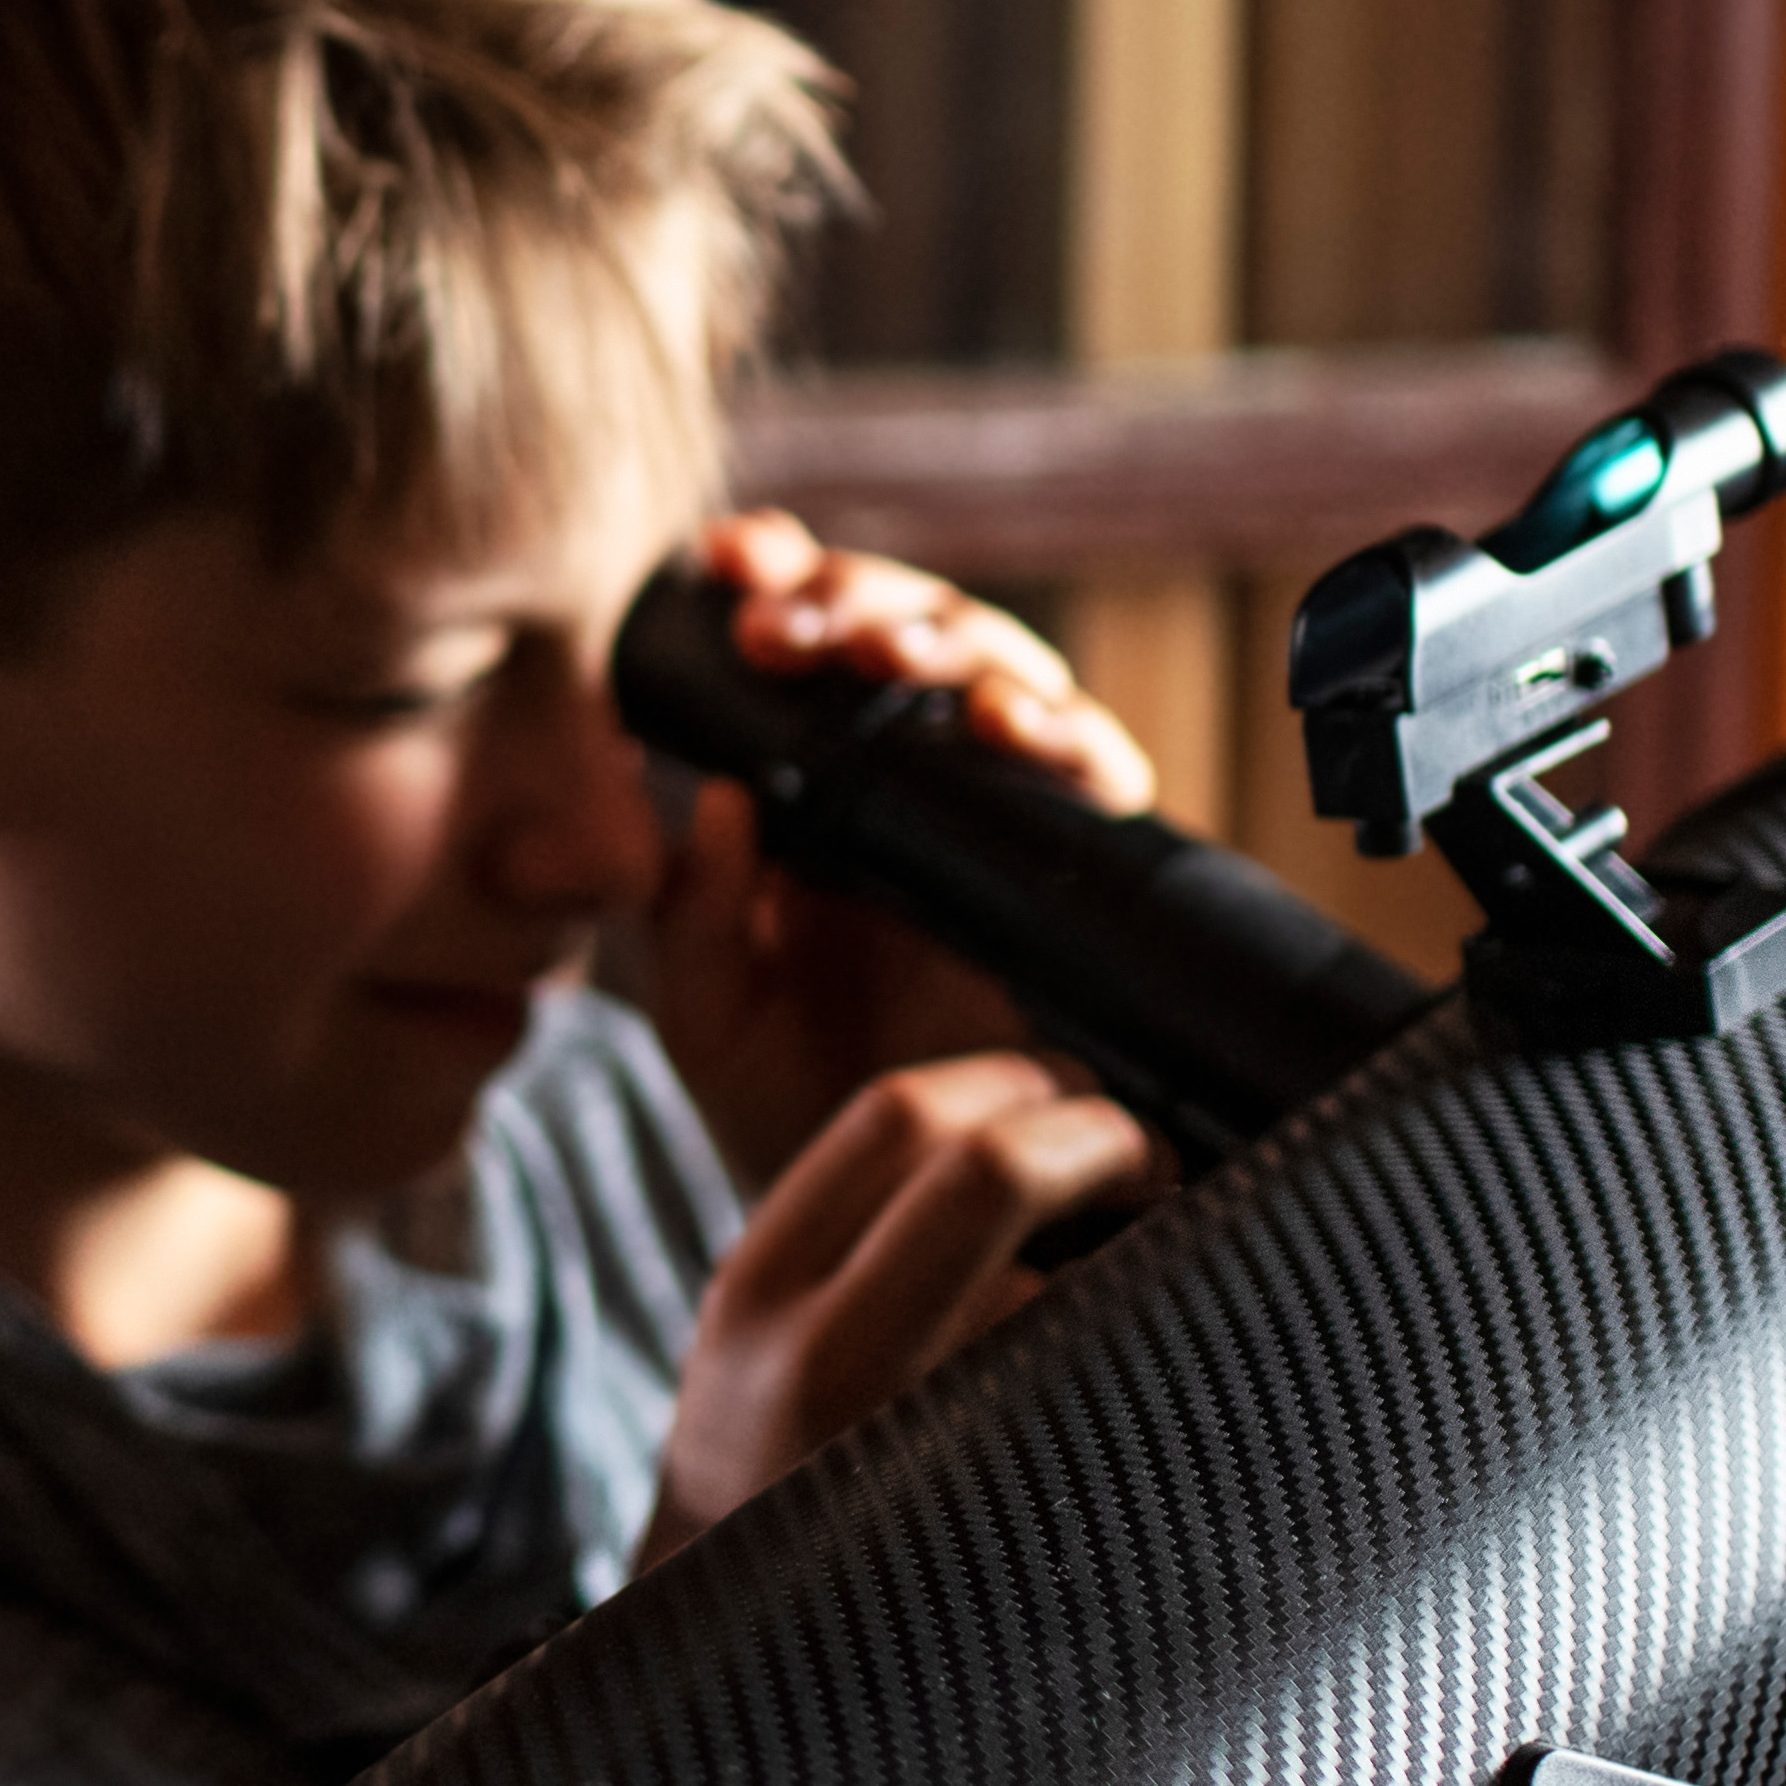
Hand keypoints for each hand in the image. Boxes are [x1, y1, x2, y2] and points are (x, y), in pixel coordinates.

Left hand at [638, 513, 1149, 1188]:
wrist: (901, 1222)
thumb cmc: (793, 1111)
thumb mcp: (705, 1021)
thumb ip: (688, 919)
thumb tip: (715, 799)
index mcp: (813, 789)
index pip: (810, 639)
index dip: (782, 574)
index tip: (729, 562)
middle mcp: (913, 786)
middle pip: (912, 631)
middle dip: (857, 600)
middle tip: (791, 630)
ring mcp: (1000, 821)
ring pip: (1004, 672)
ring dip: (947, 642)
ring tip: (885, 662)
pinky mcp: (1078, 875)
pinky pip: (1097, 773)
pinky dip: (1063, 730)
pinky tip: (1007, 727)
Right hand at [648, 1045, 1150, 1542]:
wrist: (740, 1671)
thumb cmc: (778, 1476)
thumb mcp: (757, 1331)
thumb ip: (860, 1222)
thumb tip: (1038, 1111)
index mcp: (759, 1289)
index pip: (899, 1116)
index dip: (1013, 1083)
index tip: (1061, 1100)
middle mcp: (827, 1360)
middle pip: (994, 1172)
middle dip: (1103, 1141)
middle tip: (1143, 1162)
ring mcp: (921, 1444)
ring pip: (1075, 1291)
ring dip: (1139, 1268)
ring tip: (1149, 1287)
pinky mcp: (1005, 1523)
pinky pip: (1110, 1397)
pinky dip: (1145, 1369)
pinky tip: (1136, 1392)